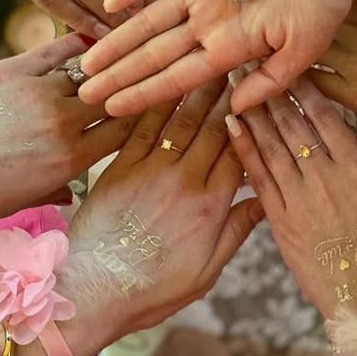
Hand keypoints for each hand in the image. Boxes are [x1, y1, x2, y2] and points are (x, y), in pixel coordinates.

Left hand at [0, 34, 132, 237]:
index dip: (139, 115)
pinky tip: (89, 38)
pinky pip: (57, 48)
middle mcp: (63, 123)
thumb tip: (74, 190)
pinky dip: (77, 43)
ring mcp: (38, 93)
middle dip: (126, 88)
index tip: (145, 105)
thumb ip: (56, 188)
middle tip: (136, 77)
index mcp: (71, 161)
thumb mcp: (21, 201)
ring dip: (102, 67)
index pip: (125, 129)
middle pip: (113, 96)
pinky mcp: (13, 70)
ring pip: (88, 70)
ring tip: (114, 58)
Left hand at [52, 80, 262, 355]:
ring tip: (211, 61)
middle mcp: (183, 181)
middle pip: (215, 127)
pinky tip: (166, 78)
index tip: (264, 93)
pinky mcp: (119, 167)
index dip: (255, 120)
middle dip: (231, 93)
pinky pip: (142, 125)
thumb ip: (237, 231)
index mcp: (209, 207)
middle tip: (242, 62)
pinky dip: (156, 100)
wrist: (89, 294)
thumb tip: (267, 201)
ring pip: (181, 118)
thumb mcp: (206, 272)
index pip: (241, 151)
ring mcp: (149, 171)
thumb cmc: (149, 291)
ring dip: (198, 88)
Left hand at [78, 0, 356, 115]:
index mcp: (231, 48)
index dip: (144, 94)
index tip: (112, 110)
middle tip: (81, 94)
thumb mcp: (305, 49)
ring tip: (86, 59)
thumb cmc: (327, 2)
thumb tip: (235, 109)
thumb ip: (272, 79)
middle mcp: (209, 22)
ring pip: (150, 19)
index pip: (178, 78)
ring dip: (118, 39)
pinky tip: (109, 3)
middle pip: (154, 54)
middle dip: (119, 74)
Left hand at [227, 75, 356, 330]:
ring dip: (252, 111)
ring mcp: (298, 202)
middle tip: (251, 61)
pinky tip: (232, 125)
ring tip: (236, 82)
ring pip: (270, 146)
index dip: (306, 87)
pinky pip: (257, 179)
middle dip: (272, 90)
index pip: (326, 118)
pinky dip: (243, 149)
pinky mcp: (280, 223)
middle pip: (292, 125)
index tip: (291, 63)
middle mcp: (324, 180)